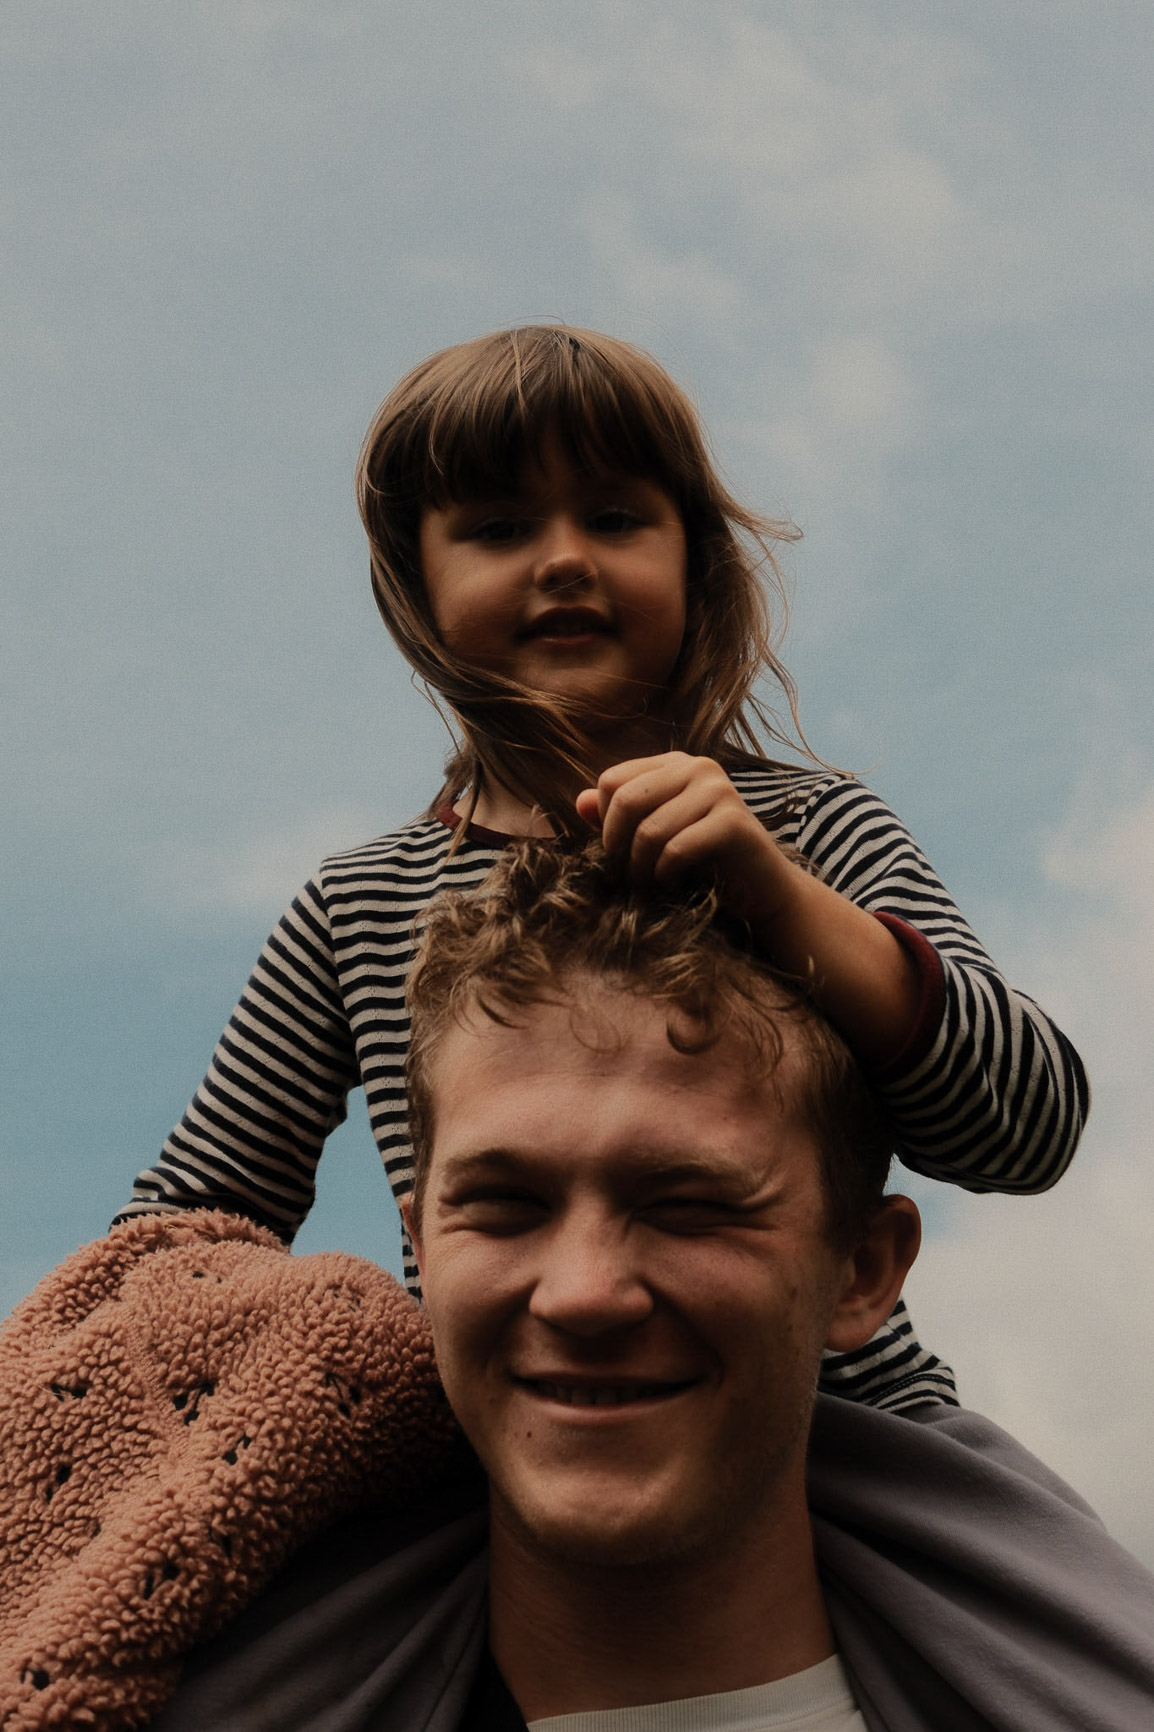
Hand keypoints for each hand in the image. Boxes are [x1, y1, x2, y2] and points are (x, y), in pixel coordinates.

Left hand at [576, 754, 922, 1064]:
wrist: (763, 893)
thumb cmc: (704, 866)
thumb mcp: (654, 839)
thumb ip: (618, 818)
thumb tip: (580, 802)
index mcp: (674, 764)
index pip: (611, 782)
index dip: (604, 825)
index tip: (615, 857)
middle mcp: (697, 767)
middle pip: (624, 800)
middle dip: (616, 848)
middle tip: (625, 879)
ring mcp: (718, 790)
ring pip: (648, 829)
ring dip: (640, 868)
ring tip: (648, 887)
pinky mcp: (733, 821)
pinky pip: (676, 848)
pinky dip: (666, 875)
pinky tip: (673, 886)